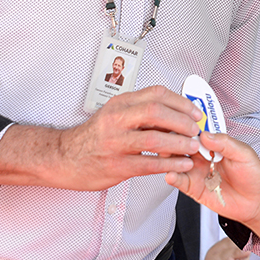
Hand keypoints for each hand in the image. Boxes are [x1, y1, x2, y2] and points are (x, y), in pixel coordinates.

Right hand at [59, 85, 202, 190]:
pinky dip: (169, 164)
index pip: (156, 94)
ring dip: (179, 143)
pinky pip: (149, 164)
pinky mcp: (117, 165)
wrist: (64, 158)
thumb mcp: (115, 114)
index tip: (195, 112)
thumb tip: (176, 113)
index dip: (181, 102)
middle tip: (196, 130)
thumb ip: (141, 112)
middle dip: (182, 121)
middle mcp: (117, 119)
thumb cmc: (93, 137)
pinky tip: (182, 165)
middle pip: (156, 112)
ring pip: (154, 138)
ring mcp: (116, 142)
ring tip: (193, 147)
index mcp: (120, 103)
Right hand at [165, 132, 259, 225]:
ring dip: (171, 158)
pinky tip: (172, 174)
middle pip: (181, 144)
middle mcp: (202, 156)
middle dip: (175, 140)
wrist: (256, 202)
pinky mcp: (194, 187)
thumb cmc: (252, 176)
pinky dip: (172, 177)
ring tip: (176, 158)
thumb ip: (225, 143)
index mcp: (214, 144)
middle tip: (178, 141)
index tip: (183, 123)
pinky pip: (179, 181)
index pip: (196, 131)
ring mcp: (196, 171)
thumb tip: (206, 134)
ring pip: (175, 161)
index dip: (188, 126)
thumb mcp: (244, 154)